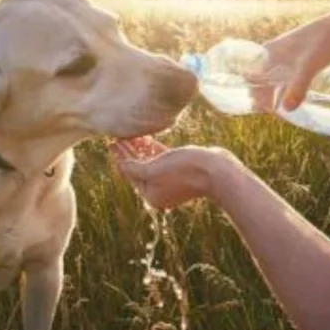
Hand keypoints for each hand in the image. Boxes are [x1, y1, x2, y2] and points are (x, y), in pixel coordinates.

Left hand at [109, 137, 232, 209]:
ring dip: (140, 148)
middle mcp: (160, 190)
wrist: (217, 171)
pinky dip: (153, 148)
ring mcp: (171, 180)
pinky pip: (162, 158)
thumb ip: (134, 169)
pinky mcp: (181, 168)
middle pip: (138, 168)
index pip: (130, 174)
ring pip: (150, 162)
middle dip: (128, 152)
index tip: (112, 143)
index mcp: (151, 195)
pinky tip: (146, 137)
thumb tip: (120, 166)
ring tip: (130, 134)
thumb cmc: (184, 170)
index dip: (121, 157)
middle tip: (117, 136)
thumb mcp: (153, 170)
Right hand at [249, 8, 329, 111]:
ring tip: (279, 108)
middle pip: (260, 78)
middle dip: (262, 94)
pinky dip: (285, 87)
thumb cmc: (322, 42)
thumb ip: (298, 86)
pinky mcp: (298, 59)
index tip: (259, 107)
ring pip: (273, 77)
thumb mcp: (309, 65)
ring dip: (274, 91)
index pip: (250, 75)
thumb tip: (286, 110)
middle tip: (271, 111)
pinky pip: (285, 76)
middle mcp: (273, 53)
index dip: (251, 91)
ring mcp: (285, 56)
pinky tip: (293, 96)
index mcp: (268, 52)